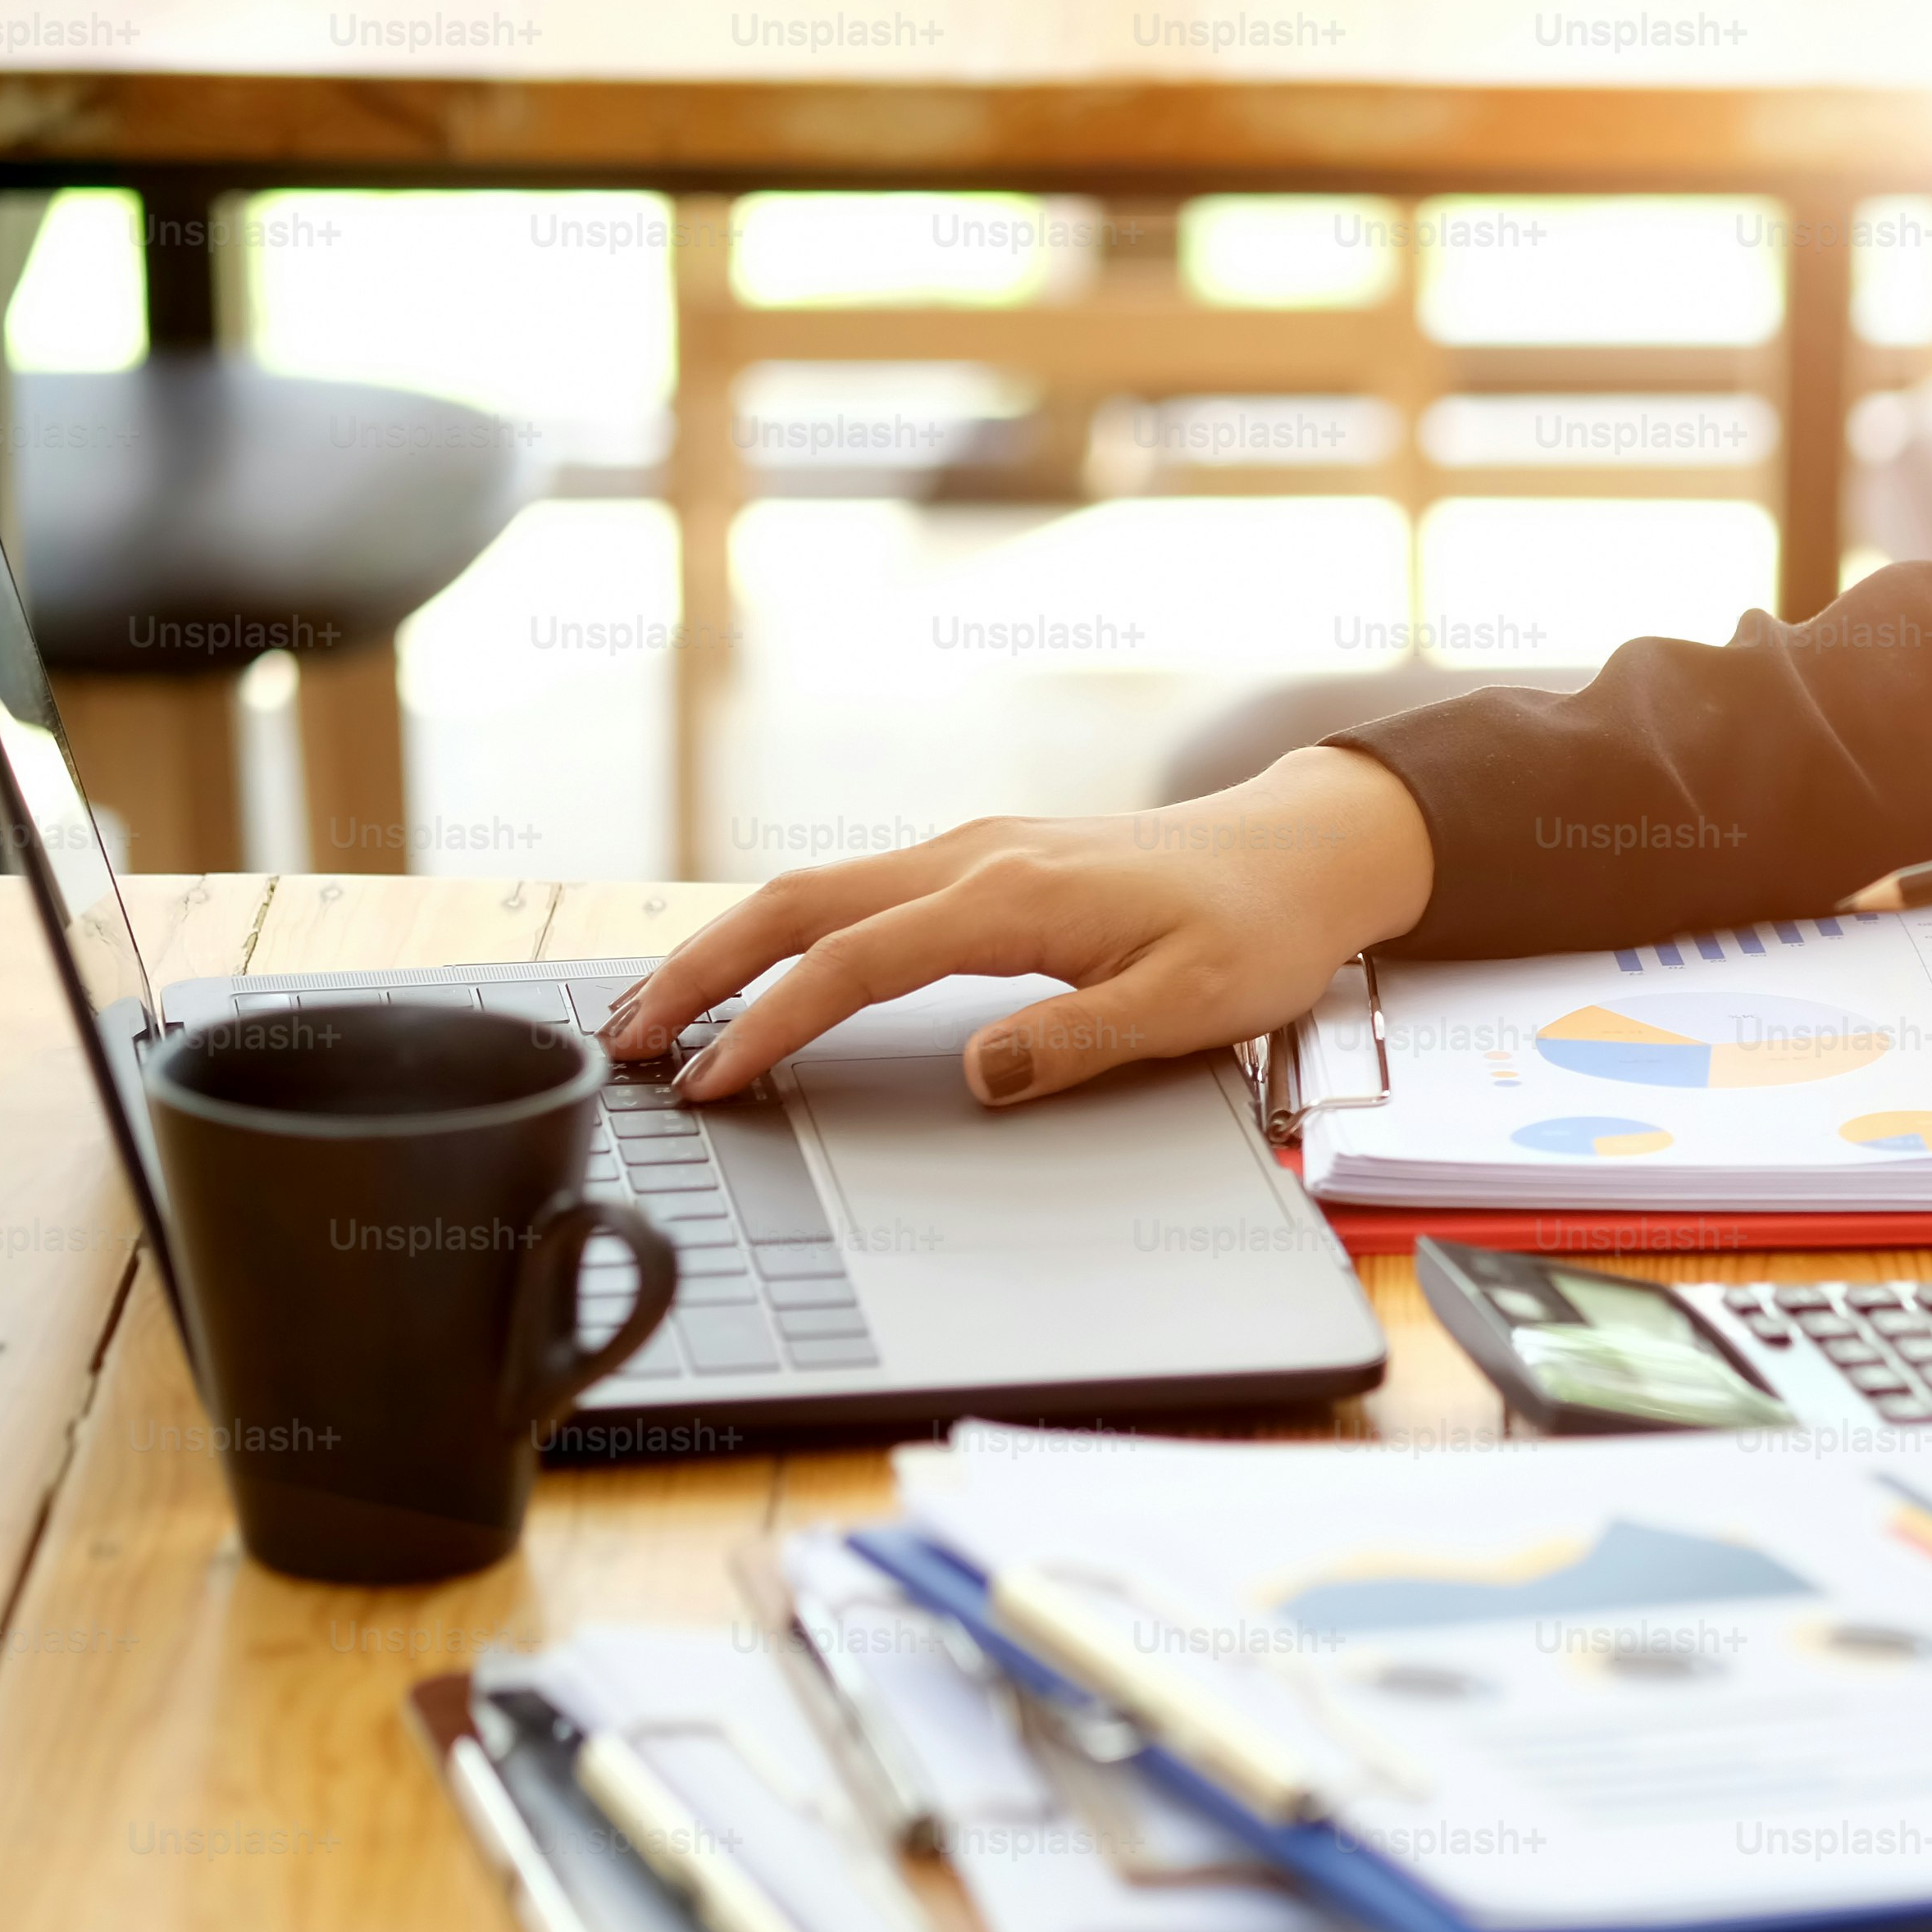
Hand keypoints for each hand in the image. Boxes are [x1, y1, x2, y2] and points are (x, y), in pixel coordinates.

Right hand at [600, 746, 1436, 1104]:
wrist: (1302, 853)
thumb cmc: (1256, 930)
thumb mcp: (1190, 1007)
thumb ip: (1078, 1042)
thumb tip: (978, 1074)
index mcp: (1011, 896)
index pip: (855, 962)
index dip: (774, 1022)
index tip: (717, 1079)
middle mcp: (973, 858)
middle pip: (796, 904)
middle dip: (700, 969)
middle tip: (629, 1041)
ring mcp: (972, 852)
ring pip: (817, 891)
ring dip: (731, 947)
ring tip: (662, 1014)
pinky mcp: (982, 865)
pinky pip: (858, 893)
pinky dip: (788, 932)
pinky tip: (760, 974)